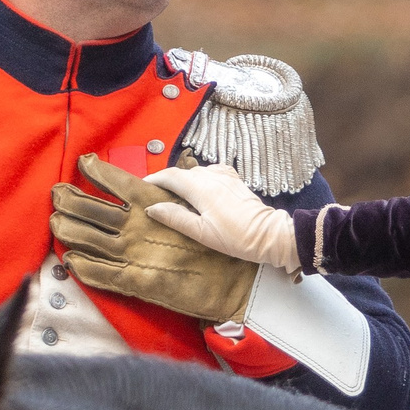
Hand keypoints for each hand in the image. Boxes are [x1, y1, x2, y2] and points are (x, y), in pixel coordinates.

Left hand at [50, 154, 257, 322]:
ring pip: (86, 238)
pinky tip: (69, 259)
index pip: (114, 180)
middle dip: (68, 199)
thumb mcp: (201, 205)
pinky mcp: (133, 281)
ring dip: (67, 228)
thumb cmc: (220, 241)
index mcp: (152, 201)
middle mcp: (136, 225)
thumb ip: (179, 189)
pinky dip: (80, 265)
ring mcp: (132, 253)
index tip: (82, 163)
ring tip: (55, 221)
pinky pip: (98, 272)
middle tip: (56, 193)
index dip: (94, 171)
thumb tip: (175, 169)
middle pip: (90, 208)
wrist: (234, 280)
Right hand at [138, 161, 299, 270]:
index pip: (170, 176)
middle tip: (155, 195)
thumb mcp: (201, 233)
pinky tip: (200, 189)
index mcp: (201, 188)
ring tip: (175, 195)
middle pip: (182, 173)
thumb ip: (176, 218)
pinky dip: (200, 178)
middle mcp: (212, 176)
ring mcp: (225, 176)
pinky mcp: (234, 180)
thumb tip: (153, 207)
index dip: (153, 179)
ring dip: (183, 180)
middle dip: (166, 181)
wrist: (268, 235)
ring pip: (196, 172)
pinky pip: (211, 172)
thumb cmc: (236, 237)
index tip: (141, 187)